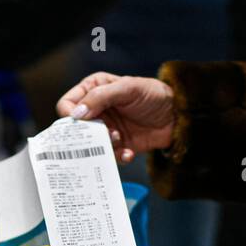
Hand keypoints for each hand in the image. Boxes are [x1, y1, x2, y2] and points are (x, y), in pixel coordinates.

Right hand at [56, 72, 174, 162]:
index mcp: (93, 90)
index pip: (68, 104)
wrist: (177, 116)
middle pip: (77, 128)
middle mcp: (96, 110)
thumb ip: (100, 97)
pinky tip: (129, 153)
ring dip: (105, 146)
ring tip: (121, 139)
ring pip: (91, 145)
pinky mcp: (117, 145)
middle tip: (108, 133)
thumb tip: (77, 114)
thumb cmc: (154, 95)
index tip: (83, 122)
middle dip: (89, 134)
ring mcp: (106, 128)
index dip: (70, 115)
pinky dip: (118, 156)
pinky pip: (109, 156)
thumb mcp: (128, 88)